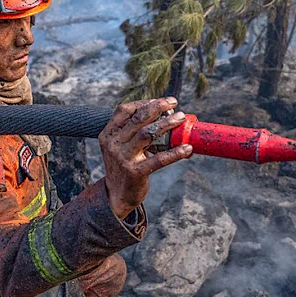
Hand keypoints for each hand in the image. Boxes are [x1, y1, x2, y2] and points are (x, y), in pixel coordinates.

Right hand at [99, 97, 192, 218]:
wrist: (117, 195)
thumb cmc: (123, 165)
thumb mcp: (119, 146)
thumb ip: (132, 131)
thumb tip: (163, 114)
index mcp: (108, 134)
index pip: (124, 110)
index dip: (143, 102)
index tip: (160, 101)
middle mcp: (113, 144)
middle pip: (138, 118)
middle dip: (158, 107)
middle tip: (174, 103)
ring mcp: (124, 158)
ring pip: (148, 133)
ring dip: (167, 123)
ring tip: (180, 118)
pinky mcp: (136, 172)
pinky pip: (159, 159)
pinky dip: (175, 152)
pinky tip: (187, 148)